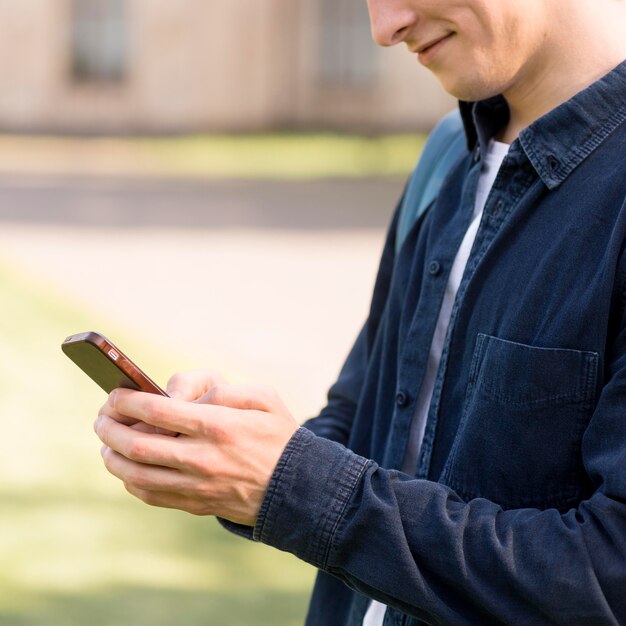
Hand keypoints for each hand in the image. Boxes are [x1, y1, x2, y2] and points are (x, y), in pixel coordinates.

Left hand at [94, 371, 298, 525]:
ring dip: (111, 457)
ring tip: (106, 443)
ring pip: (135, 475)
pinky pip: (150, 495)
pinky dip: (130, 481)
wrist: (297, 486)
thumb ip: (222, 388)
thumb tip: (182, 396)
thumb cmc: (278, 435)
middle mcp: (202, 458)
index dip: (128, 401)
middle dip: (109, 427)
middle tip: (102, 417)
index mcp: (217, 425)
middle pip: (136, 445)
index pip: (157, 411)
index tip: (116, 395)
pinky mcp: (195, 504)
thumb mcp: (263, 397)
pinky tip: (127, 469)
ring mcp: (196, 485)